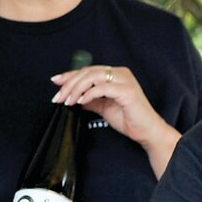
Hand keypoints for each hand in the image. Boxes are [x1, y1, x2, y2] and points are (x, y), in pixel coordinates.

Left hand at [52, 62, 172, 152]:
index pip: (88, 70)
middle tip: (58, 96)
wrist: (145, 131)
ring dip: (76, 89)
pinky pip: (102, 88)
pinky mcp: (127, 91)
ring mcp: (124, 80)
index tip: (55, 81)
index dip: (70, 75)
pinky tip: (80, 101)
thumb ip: (91, 100)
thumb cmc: (129, 119)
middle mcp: (120, 73)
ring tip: (67, 101)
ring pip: (93, 77)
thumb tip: (75, 97)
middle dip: (69, 84)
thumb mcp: (104, 108)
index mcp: (115, 75)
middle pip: (88, 72)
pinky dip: (89, 94)